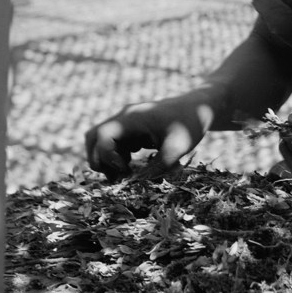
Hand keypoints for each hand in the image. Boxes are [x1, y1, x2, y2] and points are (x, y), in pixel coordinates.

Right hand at [84, 94, 211, 181]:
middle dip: (98, 159)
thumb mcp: (178, 147)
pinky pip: (113, 143)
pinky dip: (116, 157)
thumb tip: (138, 185)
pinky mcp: (132, 129)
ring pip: (100, 141)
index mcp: (132, 117)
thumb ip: (159, 167)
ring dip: (106, 159)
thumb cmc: (190, 123)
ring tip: (123, 174)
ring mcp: (127, 122)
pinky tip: (132, 165)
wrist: (198, 107)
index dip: (108, 157)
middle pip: (93, 137)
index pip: (103, 136)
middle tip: (115, 177)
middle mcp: (125, 118)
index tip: (126, 170)